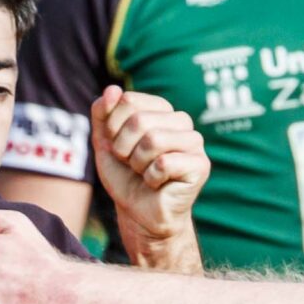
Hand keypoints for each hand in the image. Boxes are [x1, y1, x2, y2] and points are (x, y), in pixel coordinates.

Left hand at [90, 86, 207, 256]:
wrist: (138, 214)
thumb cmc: (125, 177)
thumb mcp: (104, 142)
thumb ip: (103, 113)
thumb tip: (113, 89)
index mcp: (160, 110)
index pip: (128, 100)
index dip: (113, 127)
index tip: (119, 147)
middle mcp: (181, 121)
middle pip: (139, 120)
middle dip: (124, 148)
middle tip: (131, 164)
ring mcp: (194, 142)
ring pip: (153, 139)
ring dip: (138, 163)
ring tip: (144, 173)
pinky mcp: (200, 165)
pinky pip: (164, 163)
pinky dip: (151, 178)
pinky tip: (157, 184)